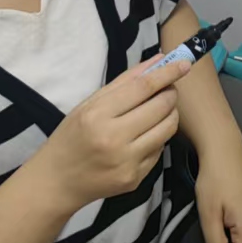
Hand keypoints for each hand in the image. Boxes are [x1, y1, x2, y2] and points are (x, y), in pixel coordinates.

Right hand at [35, 55, 191, 211]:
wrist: (56, 183)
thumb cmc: (71, 137)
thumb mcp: (89, 103)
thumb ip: (125, 81)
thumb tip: (160, 60)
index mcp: (98, 116)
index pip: (143, 88)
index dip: (168, 73)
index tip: (184, 63)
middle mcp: (114, 140)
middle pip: (161, 107)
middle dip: (171, 93)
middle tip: (167, 89)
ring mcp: (126, 163)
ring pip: (168, 129)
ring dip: (170, 114)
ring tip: (159, 109)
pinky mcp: (135, 179)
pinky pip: (159, 150)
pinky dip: (158, 137)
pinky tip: (144, 135)